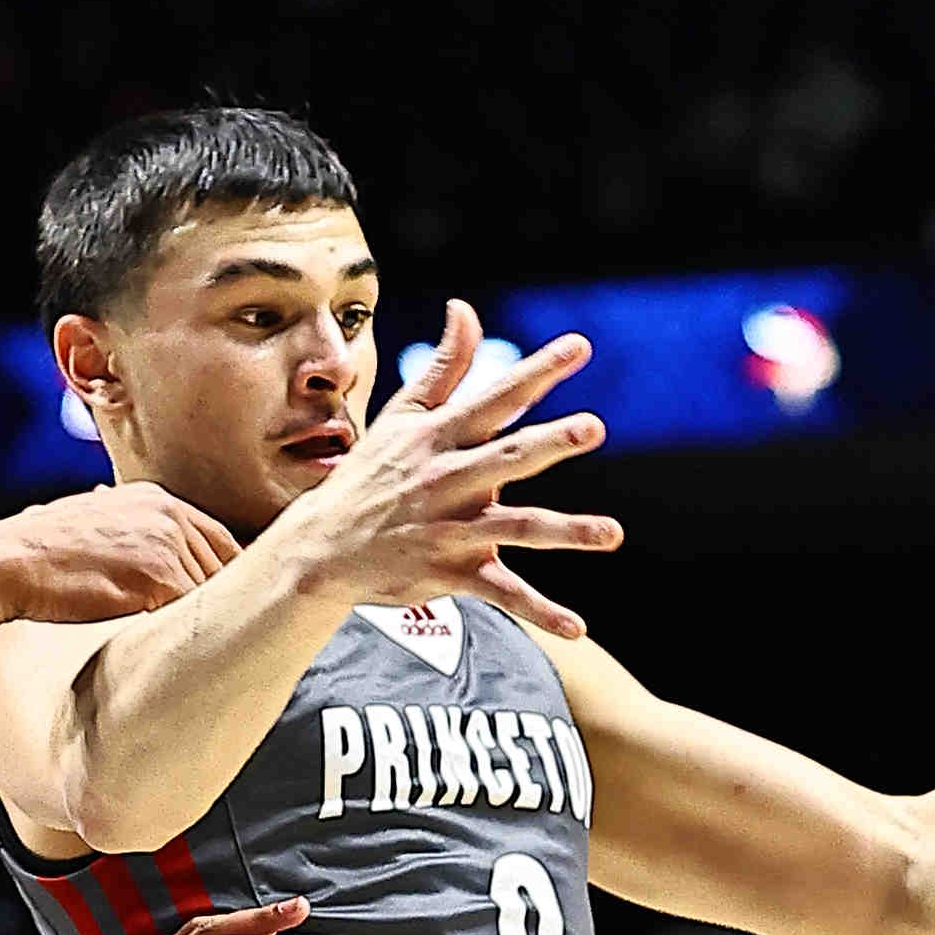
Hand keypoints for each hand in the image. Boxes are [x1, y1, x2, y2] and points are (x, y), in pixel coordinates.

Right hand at [0, 483, 239, 627]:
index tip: (233, 605)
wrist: (8, 562)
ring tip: (210, 651)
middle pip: (226, 567)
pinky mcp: (159, 576)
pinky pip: (196, 611)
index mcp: (157, 501)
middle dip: (227, 603)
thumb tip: (146, 556)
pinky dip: (194, 633)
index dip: (229, 577)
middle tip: (231, 638)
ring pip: (215, 592)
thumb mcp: (96, 522)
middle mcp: (169, 515)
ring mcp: (166, 543)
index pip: (220, 541)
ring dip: (208, 622)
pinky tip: (186, 652)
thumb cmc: (40, 553)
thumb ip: (133, 533)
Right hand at [272, 301, 622, 638]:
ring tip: (612, 534)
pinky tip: (577, 626)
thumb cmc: (370, 475)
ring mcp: (451, 528)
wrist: (322, 548)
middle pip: (508, 457)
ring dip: (564, 532)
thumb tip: (465, 308)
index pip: (496, 397)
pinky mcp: (450, 571)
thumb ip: (443, 365)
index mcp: (441, 435)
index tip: (580, 347)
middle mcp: (449, 479)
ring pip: (515, 528)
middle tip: (593, 427)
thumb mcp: (401, 415)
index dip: (538, 372)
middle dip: (550, 442)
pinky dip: (538, 611)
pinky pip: (501, 593)